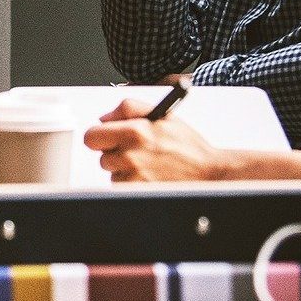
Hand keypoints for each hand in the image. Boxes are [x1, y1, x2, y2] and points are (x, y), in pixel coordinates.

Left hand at [83, 97, 234, 182]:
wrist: (208, 171)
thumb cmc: (187, 145)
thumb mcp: (161, 115)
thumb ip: (128, 109)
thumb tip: (104, 118)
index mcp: (136, 131)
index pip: (92, 136)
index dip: (99, 137)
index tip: (107, 139)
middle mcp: (131, 154)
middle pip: (102, 157)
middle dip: (115, 154)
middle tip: (135, 152)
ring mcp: (134, 176)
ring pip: (112, 173)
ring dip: (124, 170)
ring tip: (148, 164)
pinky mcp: (138, 191)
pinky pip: (122, 186)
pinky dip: (132, 183)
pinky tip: (149, 176)